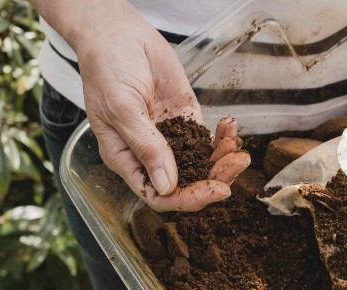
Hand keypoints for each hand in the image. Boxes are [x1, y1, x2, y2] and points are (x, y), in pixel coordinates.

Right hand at [67, 3, 249, 211]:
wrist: (117, 34)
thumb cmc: (107, 70)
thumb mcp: (122, 109)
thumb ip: (146, 146)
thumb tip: (166, 186)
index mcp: (125, 158)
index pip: (157, 194)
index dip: (186, 198)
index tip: (213, 190)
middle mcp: (148, 152)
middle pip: (185, 182)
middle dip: (213, 178)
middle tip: (236, 165)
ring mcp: (168, 135)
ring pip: (199, 162)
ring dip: (222, 160)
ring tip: (239, 149)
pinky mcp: (184, 117)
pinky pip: (206, 137)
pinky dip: (222, 136)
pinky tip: (231, 127)